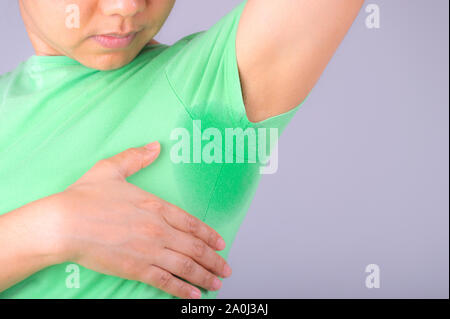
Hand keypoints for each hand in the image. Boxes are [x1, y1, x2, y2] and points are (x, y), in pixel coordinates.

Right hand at [54, 141, 230, 298]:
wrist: (63, 223)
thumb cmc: (85, 196)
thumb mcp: (112, 169)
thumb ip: (136, 158)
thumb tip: (155, 146)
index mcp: (156, 206)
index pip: (192, 223)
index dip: (209, 235)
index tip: (221, 243)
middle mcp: (158, 229)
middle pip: (195, 247)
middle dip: (214, 260)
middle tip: (226, 268)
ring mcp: (149, 250)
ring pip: (185, 266)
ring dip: (205, 275)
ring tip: (217, 283)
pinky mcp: (136, 269)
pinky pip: (165, 281)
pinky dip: (182, 290)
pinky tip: (193, 295)